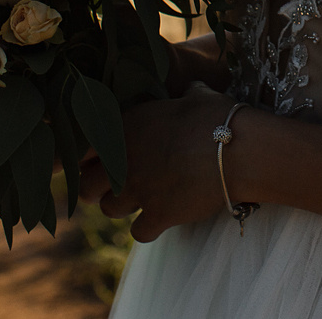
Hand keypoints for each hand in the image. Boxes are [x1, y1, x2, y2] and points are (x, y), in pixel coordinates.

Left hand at [77, 83, 239, 241]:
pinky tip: (161, 219)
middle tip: (117, 184)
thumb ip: (187, 95)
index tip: (96, 160)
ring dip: (122, 207)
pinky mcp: (158, 215)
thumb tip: (194, 89)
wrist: (241, 150)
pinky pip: (138, 232)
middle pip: (86, 186)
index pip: (80, 149)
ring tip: (140, 199)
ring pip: (108, 209)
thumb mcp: (199, 97)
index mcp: (127, 126)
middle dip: (98, 187)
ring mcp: (139, 190)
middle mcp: (124, 160)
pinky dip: (148, 228)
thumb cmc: (221, 117)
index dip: (86, 157)